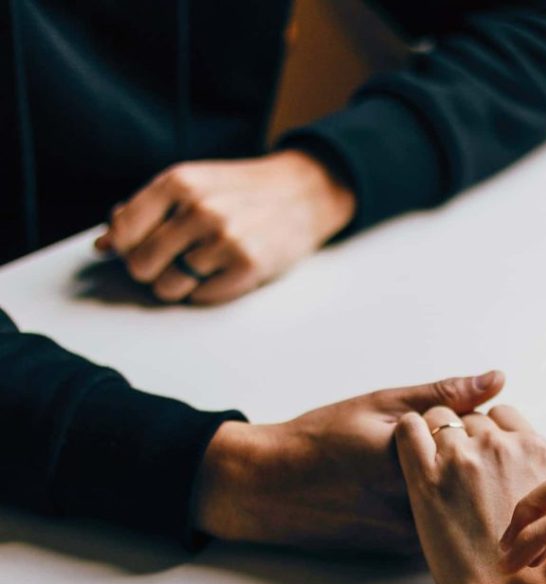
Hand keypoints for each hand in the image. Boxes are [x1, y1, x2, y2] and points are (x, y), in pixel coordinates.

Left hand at [96, 150, 354, 304]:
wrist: (302, 194)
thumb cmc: (241, 192)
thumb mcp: (192, 185)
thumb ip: (145, 211)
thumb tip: (102, 244)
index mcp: (178, 182)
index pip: (122, 232)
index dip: (126, 247)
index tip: (141, 247)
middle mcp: (199, 210)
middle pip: (141, 266)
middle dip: (152, 270)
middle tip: (174, 261)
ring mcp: (224, 240)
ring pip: (169, 288)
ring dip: (180, 284)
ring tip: (202, 266)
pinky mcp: (247, 267)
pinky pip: (200, 297)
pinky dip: (206, 291)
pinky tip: (222, 272)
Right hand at [194, 371, 504, 550]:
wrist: (272, 489)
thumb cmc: (321, 441)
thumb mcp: (382, 404)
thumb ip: (444, 395)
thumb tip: (497, 379)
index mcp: (417, 463)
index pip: (484, 441)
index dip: (476, 426)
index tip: (453, 419)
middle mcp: (420, 506)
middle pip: (481, 479)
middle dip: (475, 458)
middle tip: (441, 442)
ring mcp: (416, 534)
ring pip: (466, 506)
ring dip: (463, 487)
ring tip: (412, 470)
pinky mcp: (409, 551)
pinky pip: (447, 525)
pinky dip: (447, 509)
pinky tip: (418, 492)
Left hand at [395, 405, 545, 583]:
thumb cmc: (531, 567)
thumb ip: (534, 476)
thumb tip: (520, 468)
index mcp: (536, 450)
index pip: (503, 414)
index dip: (487, 431)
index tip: (479, 453)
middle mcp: (501, 446)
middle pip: (470, 417)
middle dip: (460, 437)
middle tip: (453, 471)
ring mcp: (463, 457)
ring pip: (439, 417)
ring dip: (433, 437)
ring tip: (431, 469)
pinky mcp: (427, 477)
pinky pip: (408, 428)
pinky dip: (407, 435)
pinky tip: (409, 456)